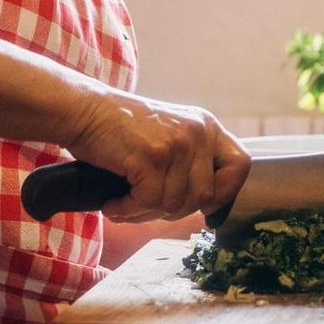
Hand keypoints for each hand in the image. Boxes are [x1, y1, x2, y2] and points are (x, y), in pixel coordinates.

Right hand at [61, 92, 251, 221]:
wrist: (83, 111)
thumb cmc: (120, 131)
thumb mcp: (170, 136)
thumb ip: (192, 163)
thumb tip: (211, 207)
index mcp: (206, 126)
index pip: (240, 165)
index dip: (227, 192)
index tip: (205, 207)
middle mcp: (197, 132)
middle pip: (205, 196)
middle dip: (174, 211)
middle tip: (145, 205)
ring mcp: (176, 143)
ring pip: (175, 204)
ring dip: (145, 212)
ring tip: (124, 201)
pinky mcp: (152, 156)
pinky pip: (149, 202)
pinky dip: (127, 209)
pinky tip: (114, 201)